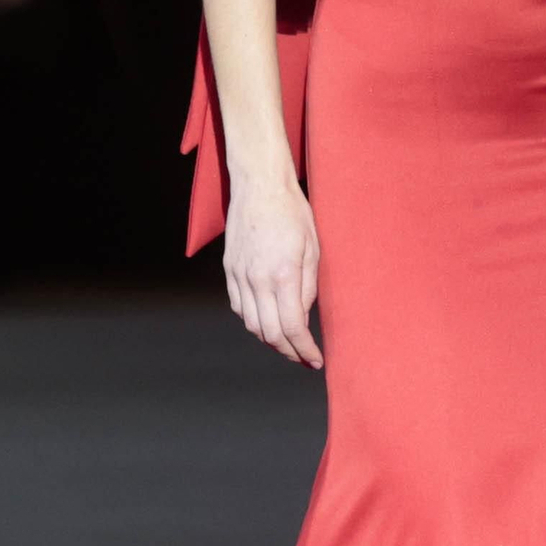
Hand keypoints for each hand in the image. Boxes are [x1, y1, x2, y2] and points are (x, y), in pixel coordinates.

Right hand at [223, 171, 322, 368]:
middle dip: (288, 351)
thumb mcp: (314, 248)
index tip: (315, 360)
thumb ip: (309, 287)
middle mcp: (256, 279)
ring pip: (250, 323)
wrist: (259, 185)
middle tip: (304, 357)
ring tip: (288, 343)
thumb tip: (303, 316)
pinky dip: (252, 320)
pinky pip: (238, 306)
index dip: (304, 349)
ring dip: (269, 339)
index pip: (292, 327)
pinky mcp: (229, 269)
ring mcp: (239, 274)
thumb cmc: (292, 212)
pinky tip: (267, 320)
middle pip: (268, 333)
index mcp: (282, 274)